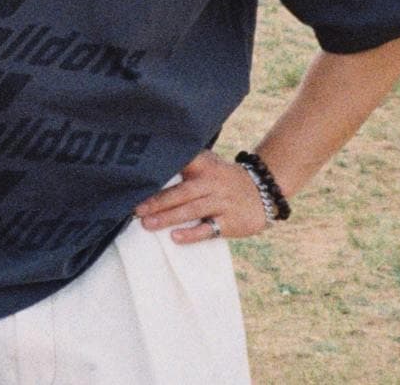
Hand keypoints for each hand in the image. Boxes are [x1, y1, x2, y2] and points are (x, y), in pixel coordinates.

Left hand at [136, 152, 268, 243]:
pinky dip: (192, 233)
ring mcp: (222, 202)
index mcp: (204, 166)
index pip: (182, 161)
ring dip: (168, 217)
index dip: (162, 167)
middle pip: (181, 192)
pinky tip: (175, 237)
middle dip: (157, 201)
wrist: (264, 191)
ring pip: (192, 210)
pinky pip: (208, 229)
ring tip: (147, 223)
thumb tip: (149, 166)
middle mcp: (212, 183)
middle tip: (136, 209)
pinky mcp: (230, 222)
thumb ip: (185, 161)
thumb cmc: (223, 178)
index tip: (138, 174)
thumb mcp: (208, 163)